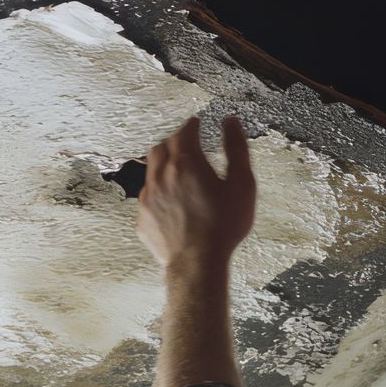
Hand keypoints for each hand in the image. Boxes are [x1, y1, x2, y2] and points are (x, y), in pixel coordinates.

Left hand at [137, 115, 255, 273]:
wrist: (198, 263)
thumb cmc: (223, 226)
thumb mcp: (242, 183)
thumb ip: (236, 148)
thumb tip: (230, 123)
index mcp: (186, 164)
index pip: (184, 132)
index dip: (191, 125)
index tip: (196, 123)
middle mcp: (161, 176)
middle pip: (161, 147)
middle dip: (174, 141)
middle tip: (187, 143)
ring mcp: (149, 198)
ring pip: (150, 171)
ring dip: (164, 165)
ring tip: (179, 171)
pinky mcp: (143, 218)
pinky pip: (148, 197)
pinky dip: (159, 191)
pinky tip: (172, 201)